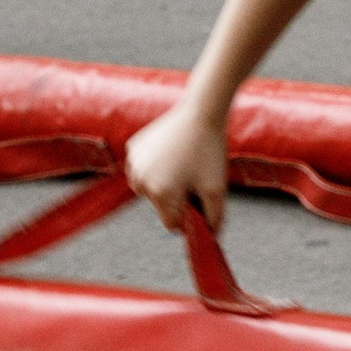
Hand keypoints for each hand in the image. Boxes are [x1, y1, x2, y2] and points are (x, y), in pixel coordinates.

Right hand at [125, 100, 229, 233]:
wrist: (201, 112)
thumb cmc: (210, 151)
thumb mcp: (217, 188)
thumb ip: (214, 218)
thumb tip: (210, 237)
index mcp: (160, 193)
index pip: (172, 223)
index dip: (189, 215)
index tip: (200, 198)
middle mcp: (140, 180)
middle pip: (159, 206)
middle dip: (176, 198)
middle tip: (194, 176)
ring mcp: (133, 162)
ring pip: (148, 188)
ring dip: (163, 184)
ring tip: (183, 164)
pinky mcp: (133, 147)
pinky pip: (142, 167)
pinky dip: (154, 166)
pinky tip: (172, 152)